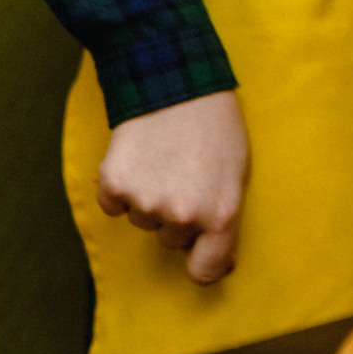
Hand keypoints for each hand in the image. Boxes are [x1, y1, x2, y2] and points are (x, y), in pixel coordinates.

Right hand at [96, 90, 247, 283]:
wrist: (178, 82)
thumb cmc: (217, 128)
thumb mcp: (238, 173)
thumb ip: (226, 218)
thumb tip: (224, 263)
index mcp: (221, 214)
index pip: (205, 271)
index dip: (204, 265)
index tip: (201, 257)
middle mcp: (182, 215)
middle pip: (173, 240)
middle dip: (179, 215)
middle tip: (187, 175)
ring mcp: (146, 202)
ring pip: (144, 221)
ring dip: (151, 198)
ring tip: (166, 159)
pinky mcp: (114, 185)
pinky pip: (114, 205)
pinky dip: (122, 187)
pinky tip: (140, 158)